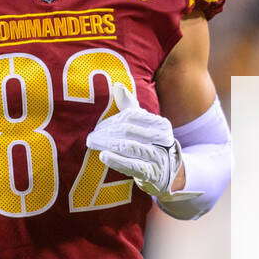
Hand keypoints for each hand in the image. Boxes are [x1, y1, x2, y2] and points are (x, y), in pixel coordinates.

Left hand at [86, 84, 200, 201]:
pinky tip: (103, 156)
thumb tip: (117, 85)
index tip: (98, 127)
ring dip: (107, 144)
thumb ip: (130, 106)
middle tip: (91, 137)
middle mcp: (162, 139)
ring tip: (93, 143)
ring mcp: (158, 156)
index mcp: (160, 124)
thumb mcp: (144, 125)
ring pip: (129, 146)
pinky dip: (116, 159)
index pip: (131, 116)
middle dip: (106, 133)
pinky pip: (132, 165)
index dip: (112, 121)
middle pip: (127, 130)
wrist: (168, 173)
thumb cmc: (151, 145)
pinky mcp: (151, 173)